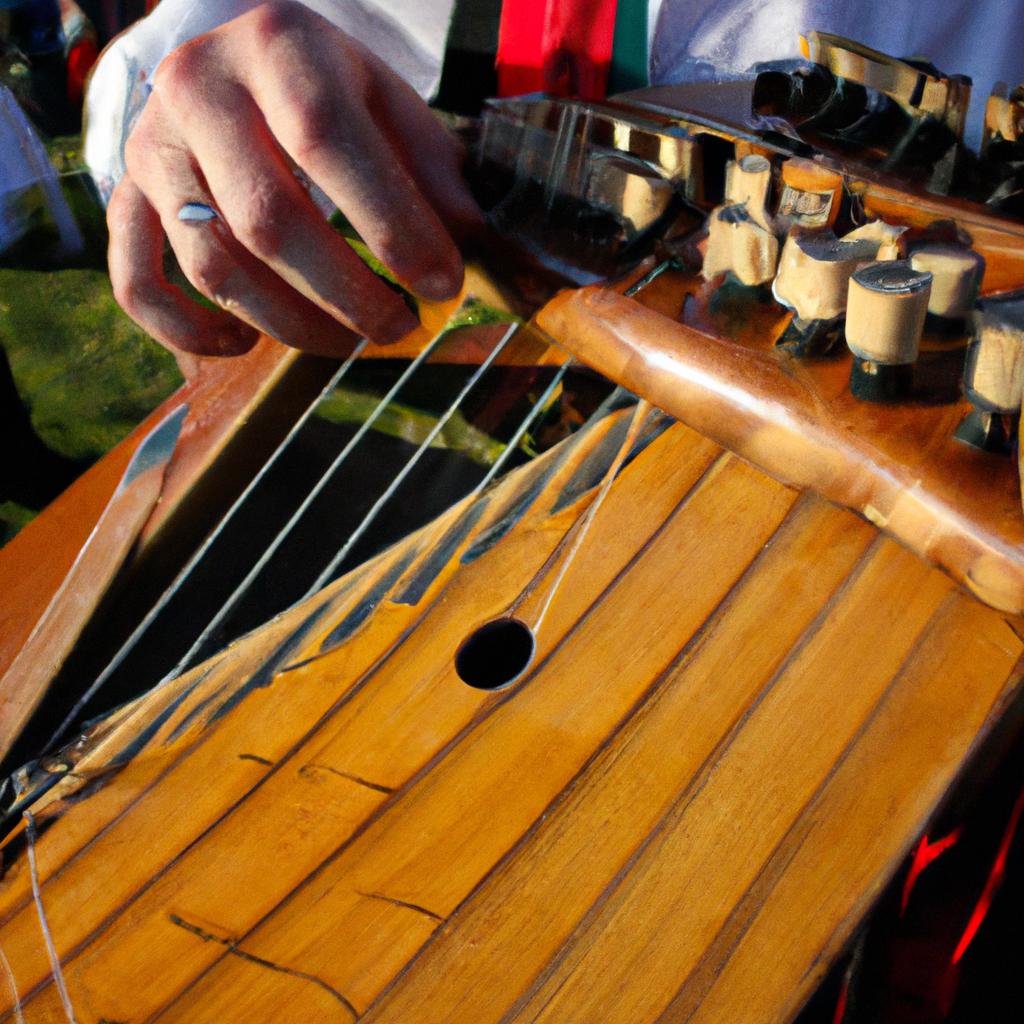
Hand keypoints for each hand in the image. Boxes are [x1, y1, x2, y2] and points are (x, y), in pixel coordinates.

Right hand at [107, 1, 480, 358]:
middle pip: (268, 218)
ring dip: (289, 323)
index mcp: (278, 46)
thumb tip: (469, 246)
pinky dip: (187, 329)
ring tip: (348, 341)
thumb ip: (431, 168)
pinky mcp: (129, 194)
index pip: (329, 143)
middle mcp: (200, 88)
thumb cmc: (329, 89)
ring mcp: (153, 146)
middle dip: (345, 293)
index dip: (392, 227)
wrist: (241, 59)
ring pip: (213, 264)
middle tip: (397, 328)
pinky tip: (245, 344)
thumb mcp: (389, 103)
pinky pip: (137, 281)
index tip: (442, 285)